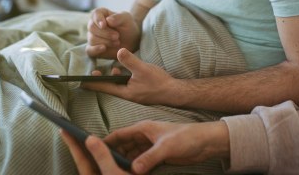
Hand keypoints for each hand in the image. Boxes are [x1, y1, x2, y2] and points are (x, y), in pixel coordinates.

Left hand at [60, 130, 130, 174]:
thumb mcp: (114, 173)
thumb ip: (102, 157)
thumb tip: (90, 140)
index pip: (80, 159)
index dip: (72, 143)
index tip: (63, 129)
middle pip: (84, 161)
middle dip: (78, 145)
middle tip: (70, 130)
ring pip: (93, 164)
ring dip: (90, 151)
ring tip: (83, 138)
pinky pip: (104, 165)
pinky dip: (103, 156)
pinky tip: (104, 150)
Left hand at [82, 48, 182, 105]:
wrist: (173, 92)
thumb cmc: (159, 82)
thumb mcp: (143, 69)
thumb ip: (130, 60)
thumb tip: (119, 51)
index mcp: (125, 92)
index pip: (104, 88)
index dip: (93, 84)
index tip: (81, 82)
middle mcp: (127, 95)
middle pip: (108, 88)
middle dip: (98, 81)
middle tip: (89, 75)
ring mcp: (132, 94)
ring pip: (116, 86)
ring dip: (109, 79)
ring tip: (103, 72)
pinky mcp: (137, 91)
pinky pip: (123, 85)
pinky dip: (119, 78)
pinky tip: (119, 71)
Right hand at [87, 8, 140, 58]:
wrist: (131, 41)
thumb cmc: (127, 27)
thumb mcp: (127, 19)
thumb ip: (118, 17)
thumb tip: (108, 20)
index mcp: (101, 14)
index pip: (95, 13)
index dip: (98, 19)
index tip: (104, 24)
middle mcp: (94, 25)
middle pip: (92, 27)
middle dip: (105, 33)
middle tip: (117, 36)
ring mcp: (93, 37)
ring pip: (92, 39)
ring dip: (106, 41)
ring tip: (117, 42)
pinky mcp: (94, 48)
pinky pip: (89, 50)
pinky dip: (95, 49)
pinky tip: (104, 48)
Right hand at [105, 120, 230, 173]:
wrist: (205, 142)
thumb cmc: (187, 137)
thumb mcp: (166, 147)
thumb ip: (149, 158)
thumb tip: (133, 170)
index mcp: (143, 128)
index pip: (120, 135)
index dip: (107, 142)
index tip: (93, 150)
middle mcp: (145, 136)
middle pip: (124, 146)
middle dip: (114, 156)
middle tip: (104, 168)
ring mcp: (151, 146)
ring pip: (132, 155)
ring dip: (125, 164)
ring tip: (116, 173)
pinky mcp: (157, 155)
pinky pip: (141, 162)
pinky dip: (135, 168)